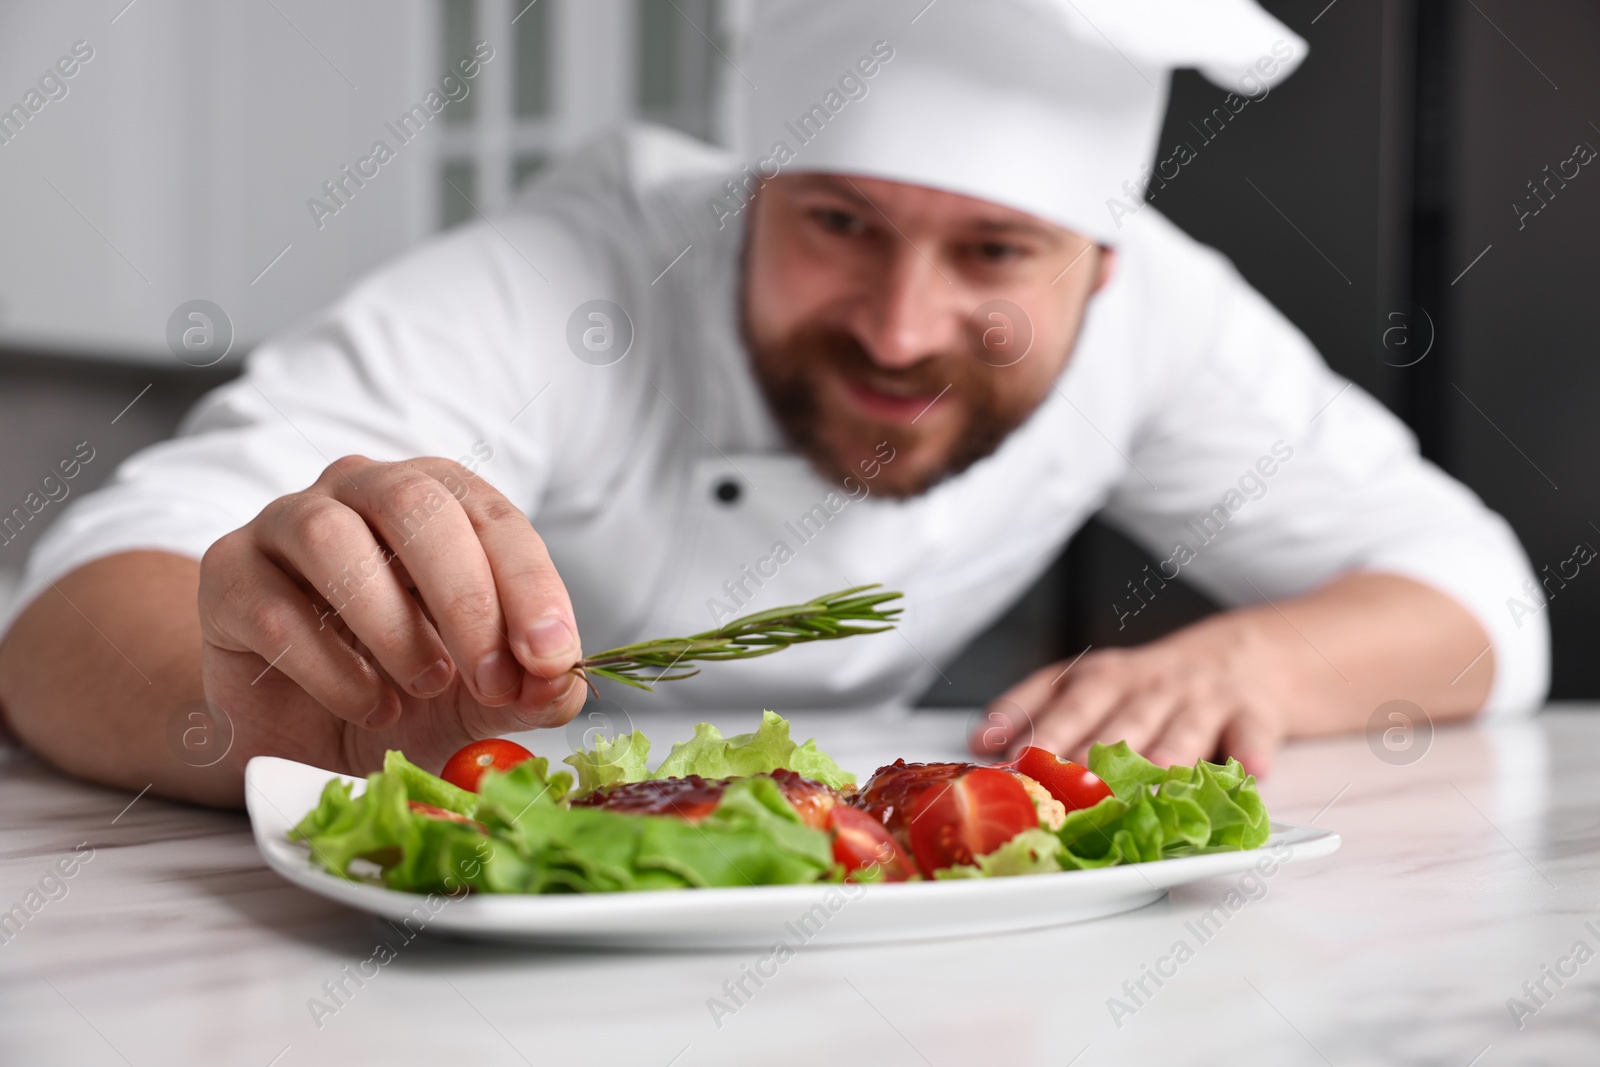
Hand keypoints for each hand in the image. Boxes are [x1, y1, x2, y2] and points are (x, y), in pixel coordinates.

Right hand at [198, 455, 586, 777]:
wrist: (302, 727)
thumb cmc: (400, 687)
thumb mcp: (478, 696)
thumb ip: (527, 688)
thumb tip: (562, 685)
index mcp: (437, 499)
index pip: (491, 516)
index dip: (530, 585)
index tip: (552, 656)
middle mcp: (360, 491)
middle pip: (412, 503)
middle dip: (467, 597)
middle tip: (494, 680)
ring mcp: (284, 525)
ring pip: (331, 537)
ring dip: (391, 623)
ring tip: (425, 685)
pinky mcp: (226, 576)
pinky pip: (272, 606)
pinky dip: (331, 667)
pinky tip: (369, 705)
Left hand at [970, 617, 1288, 776]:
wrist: (1244, 658)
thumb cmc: (1150, 687)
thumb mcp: (1090, 685)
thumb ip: (1034, 709)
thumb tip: (979, 742)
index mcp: (1103, 676)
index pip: (1064, 698)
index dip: (1036, 725)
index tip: (1007, 754)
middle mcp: (1148, 684)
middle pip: (1117, 718)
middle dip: (1090, 749)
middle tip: (1068, 782)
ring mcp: (1201, 698)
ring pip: (1181, 729)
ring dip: (1164, 753)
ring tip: (1150, 778)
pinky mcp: (1251, 714)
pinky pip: (1251, 734)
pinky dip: (1250, 752)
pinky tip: (1247, 771)